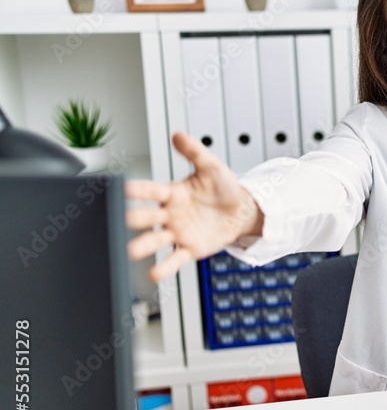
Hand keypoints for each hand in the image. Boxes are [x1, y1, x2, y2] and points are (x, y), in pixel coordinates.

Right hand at [126, 132, 263, 282]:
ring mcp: (179, 232)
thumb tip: (178, 134)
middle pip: (149, 216)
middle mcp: (171, 214)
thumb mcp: (212, 166)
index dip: (138, 189)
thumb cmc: (223, 188)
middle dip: (136, 217)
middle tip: (123, 218)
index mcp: (173, 193)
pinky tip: (153, 274)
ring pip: (157, 239)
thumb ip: (194, 152)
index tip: (122, 188)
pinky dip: (165, 267)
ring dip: (144, 245)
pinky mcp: (190, 248)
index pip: (151, 190)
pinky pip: (175, 258)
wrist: (241, 210)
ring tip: (131, 250)